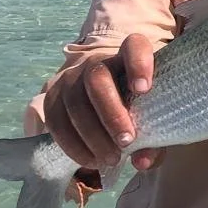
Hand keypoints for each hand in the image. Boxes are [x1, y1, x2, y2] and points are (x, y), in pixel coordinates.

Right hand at [43, 33, 161, 171]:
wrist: (106, 107)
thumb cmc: (140, 111)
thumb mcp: (153, 123)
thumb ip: (154, 141)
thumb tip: (142, 161)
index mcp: (129, 58)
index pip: (134, 46)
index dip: (138, 63)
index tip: (144, 89)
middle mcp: (98, 62)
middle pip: (97, 78)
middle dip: (111, 113)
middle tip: (126, 141)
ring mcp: (71, 77)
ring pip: (74, 101)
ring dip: (92, 135)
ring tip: (110, 159)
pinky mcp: (53, 97)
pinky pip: (56, 120)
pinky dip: (73, 145)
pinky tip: (90, 160)